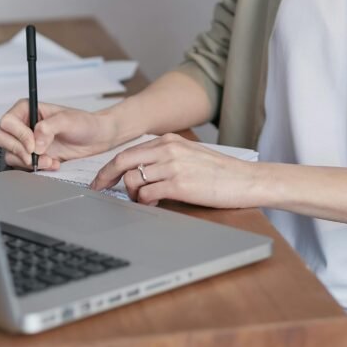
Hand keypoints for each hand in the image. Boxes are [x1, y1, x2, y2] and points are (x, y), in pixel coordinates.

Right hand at [0, 99, 117, 170]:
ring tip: (49, 160)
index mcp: (27, 109)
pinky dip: (36, 168)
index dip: (17, 135)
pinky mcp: (33, 156)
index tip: (33, 144)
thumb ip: (48, 127)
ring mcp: (26, 141)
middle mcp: (23, 125)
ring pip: (10, 154)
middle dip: (17, 150)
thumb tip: (35, 141)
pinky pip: (22, 165)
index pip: (7, 122)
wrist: (97, 138)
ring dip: (29, 161)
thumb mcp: (67, 120)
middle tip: (34, 155)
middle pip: (0, 137)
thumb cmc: (84, 123)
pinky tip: (52, 163)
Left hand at [90, 133, 258, 208]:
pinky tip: (153, 205)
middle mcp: (168, 150)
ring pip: (133, 180)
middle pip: (123, 161)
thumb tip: (140, 173)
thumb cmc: (221, 172)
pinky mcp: (179, 184)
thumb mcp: (190, 156)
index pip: (128, 151)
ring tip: (143, 201)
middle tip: (100, 191)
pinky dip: (144, 203)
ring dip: (132, 194)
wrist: (246, 180)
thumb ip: (165, 159)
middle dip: (106, 178)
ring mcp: (173, 166)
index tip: (101, 179)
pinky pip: (147, 195)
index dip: (109, 167)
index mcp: (169, 141)